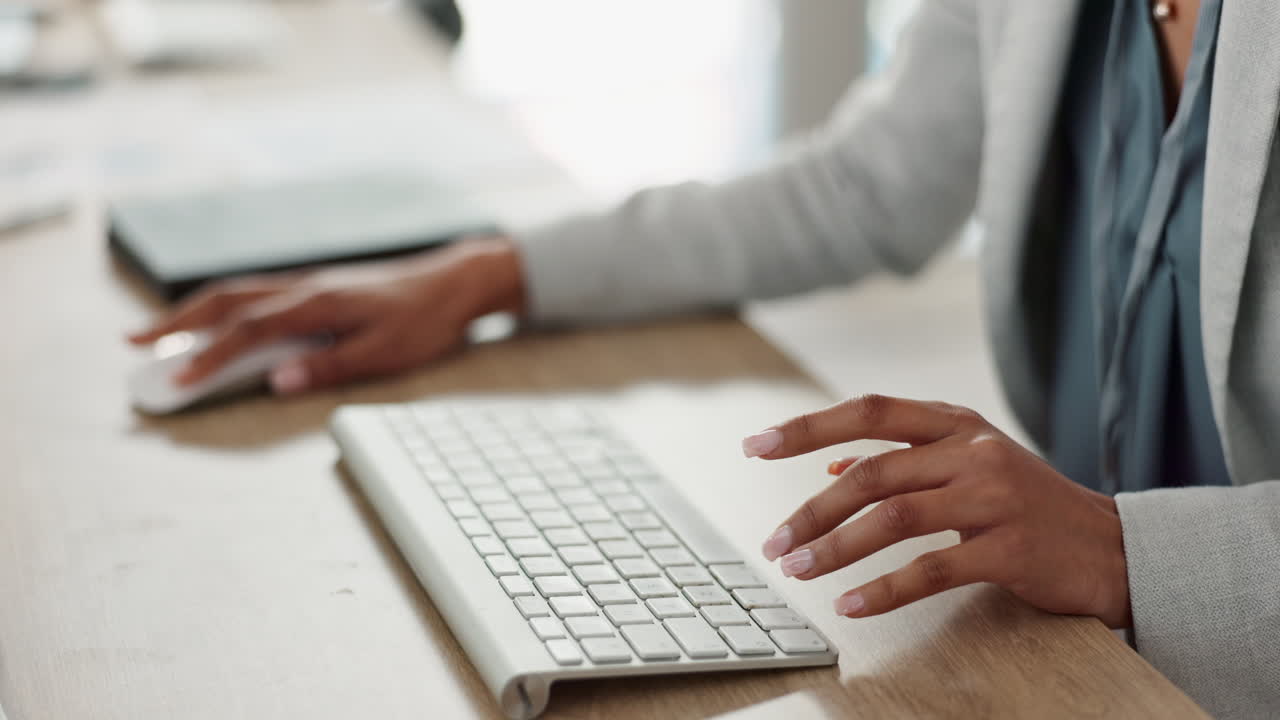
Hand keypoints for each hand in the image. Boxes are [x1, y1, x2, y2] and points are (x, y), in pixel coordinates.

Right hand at [127, 235, 525, 393]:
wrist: (456, 281)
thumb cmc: (425, 319)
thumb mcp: (385, 353)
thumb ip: (330, 366)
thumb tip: (277, 381)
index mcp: (317, 304)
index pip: (248, 332)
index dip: (208, 357)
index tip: (176, 382)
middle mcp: (305, 287)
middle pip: (226, 301)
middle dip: (176, 322)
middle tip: (131, 342)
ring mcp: (309, 284)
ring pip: (238, 293)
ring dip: (195, 311)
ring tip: (159, 332)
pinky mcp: (318, 287)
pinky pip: (258, 294)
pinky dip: (225, 307)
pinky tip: (217, 322)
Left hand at [743, 394, 1131, 627]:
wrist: (1114, 546)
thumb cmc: (1028, 503)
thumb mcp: (972, 462)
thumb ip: (908, 457)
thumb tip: (831, 461)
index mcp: (957, 423)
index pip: (870, 411)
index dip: (808, 426)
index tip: (756, 444)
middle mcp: (973, 451)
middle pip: (871, 471)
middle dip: (812, 509)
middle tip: (775, 542)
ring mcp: (993, 498)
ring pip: (893, 517)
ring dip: (835, 547)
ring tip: (798, 571)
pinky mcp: (1009, 549)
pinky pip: (930, 569)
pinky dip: (883, 589)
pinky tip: (851, 604)